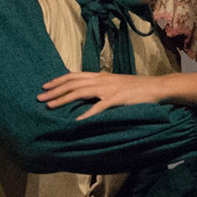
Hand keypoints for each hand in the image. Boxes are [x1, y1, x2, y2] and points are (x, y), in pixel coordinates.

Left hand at [39, 71, 169, 118]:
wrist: (157, 87)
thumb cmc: (136, 89)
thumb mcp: (114, 85)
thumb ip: (100, 88)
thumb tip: (84, 95)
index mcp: (100, 76)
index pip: (74, 76)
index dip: (58, 80)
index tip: (44, 86)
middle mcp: (102, 80)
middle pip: (73, 83)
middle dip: (54, 90)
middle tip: (39, 98)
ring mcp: (109, 89)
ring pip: (81, 92)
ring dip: (64, 99)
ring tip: (50, 106)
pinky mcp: (118, 99)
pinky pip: (100, 107)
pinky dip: (88, 113)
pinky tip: (77, 120)